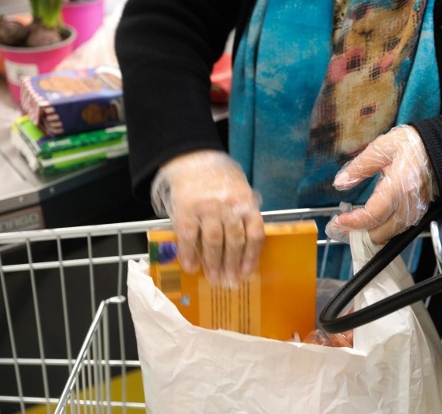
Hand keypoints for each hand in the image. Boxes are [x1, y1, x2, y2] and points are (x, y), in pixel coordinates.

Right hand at [151, 150, 263, 286]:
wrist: (192, 158)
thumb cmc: (219, 179)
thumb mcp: (239, 191)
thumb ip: (244, 214)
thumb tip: (246, 250)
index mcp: (246, 202)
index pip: (255, 233)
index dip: (252, 257)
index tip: (247, 273)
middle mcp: (229, 205)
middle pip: (235, 241)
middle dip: (232, 265)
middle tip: (229, 283)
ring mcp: (207, 207)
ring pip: (213, 242)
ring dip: (213, 264)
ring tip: (214, 278)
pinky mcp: (186, 208)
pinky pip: (189, 236)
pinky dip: (189, 253)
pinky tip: (191, 266)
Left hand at [326, 124, 435, 244]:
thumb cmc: (414, 144)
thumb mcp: (382, 148)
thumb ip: (359, 167)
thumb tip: (340, 181)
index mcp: (399, 187)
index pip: (373, 215)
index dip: (353, 222)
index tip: (338, 221)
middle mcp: (409, 204)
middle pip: (381, 232)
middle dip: (358, 235)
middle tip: (339, 228)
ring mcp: (416, 211)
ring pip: (390, 235)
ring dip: (369, 235)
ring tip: (350, 227)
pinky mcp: (419, 212)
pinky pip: (398, 229)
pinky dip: (382, 231)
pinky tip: (369, 225)